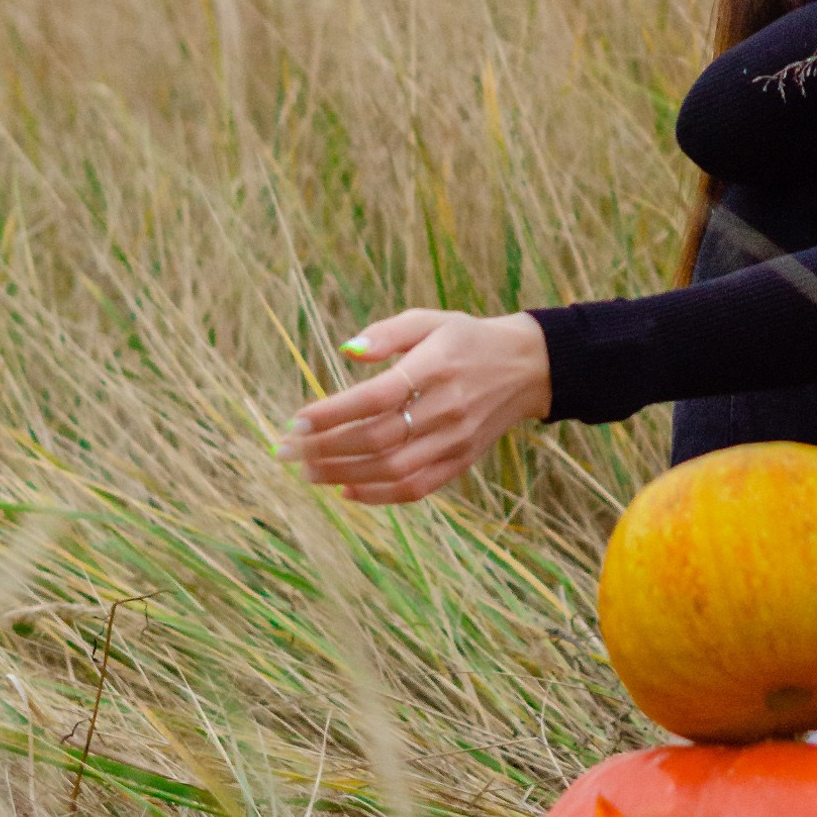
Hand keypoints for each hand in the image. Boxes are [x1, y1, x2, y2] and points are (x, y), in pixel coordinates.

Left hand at [277, 310, 552, 503]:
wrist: (527, 366)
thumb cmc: (467, 340)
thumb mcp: (432, 321)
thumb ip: (388, 333)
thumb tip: (346, 351)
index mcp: (437, 365)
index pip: (376, 396)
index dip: (332, 413)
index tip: (295, 421)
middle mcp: (448, 406)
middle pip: (379, 438)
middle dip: (325, 448)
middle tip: (288, 451)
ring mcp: (457, 438)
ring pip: (393, 468)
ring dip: (342, 474)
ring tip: (308, 471)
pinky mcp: (462, 460)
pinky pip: (416, 487)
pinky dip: (377, 495)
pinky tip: (346, 489)